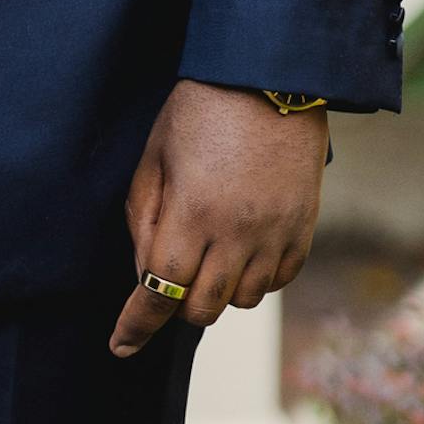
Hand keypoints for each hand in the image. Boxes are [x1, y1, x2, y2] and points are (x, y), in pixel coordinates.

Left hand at [114, 77, 329, 357]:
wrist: (271, 77)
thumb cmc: (201, 110)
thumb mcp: (154, 156)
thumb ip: (144, 220)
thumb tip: (145, 273)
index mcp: (192, 212)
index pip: (159, 291)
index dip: (136, 325)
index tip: (120, 346)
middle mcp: (237, 232)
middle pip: (201, 308)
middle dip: (177, 303)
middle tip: (170, 275)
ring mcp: (276, 233)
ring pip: (242, 301)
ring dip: (218, 290)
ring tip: (210, 252)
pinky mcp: (304, 228)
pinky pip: (278, 281)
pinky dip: (256, 279)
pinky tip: (242, 251)